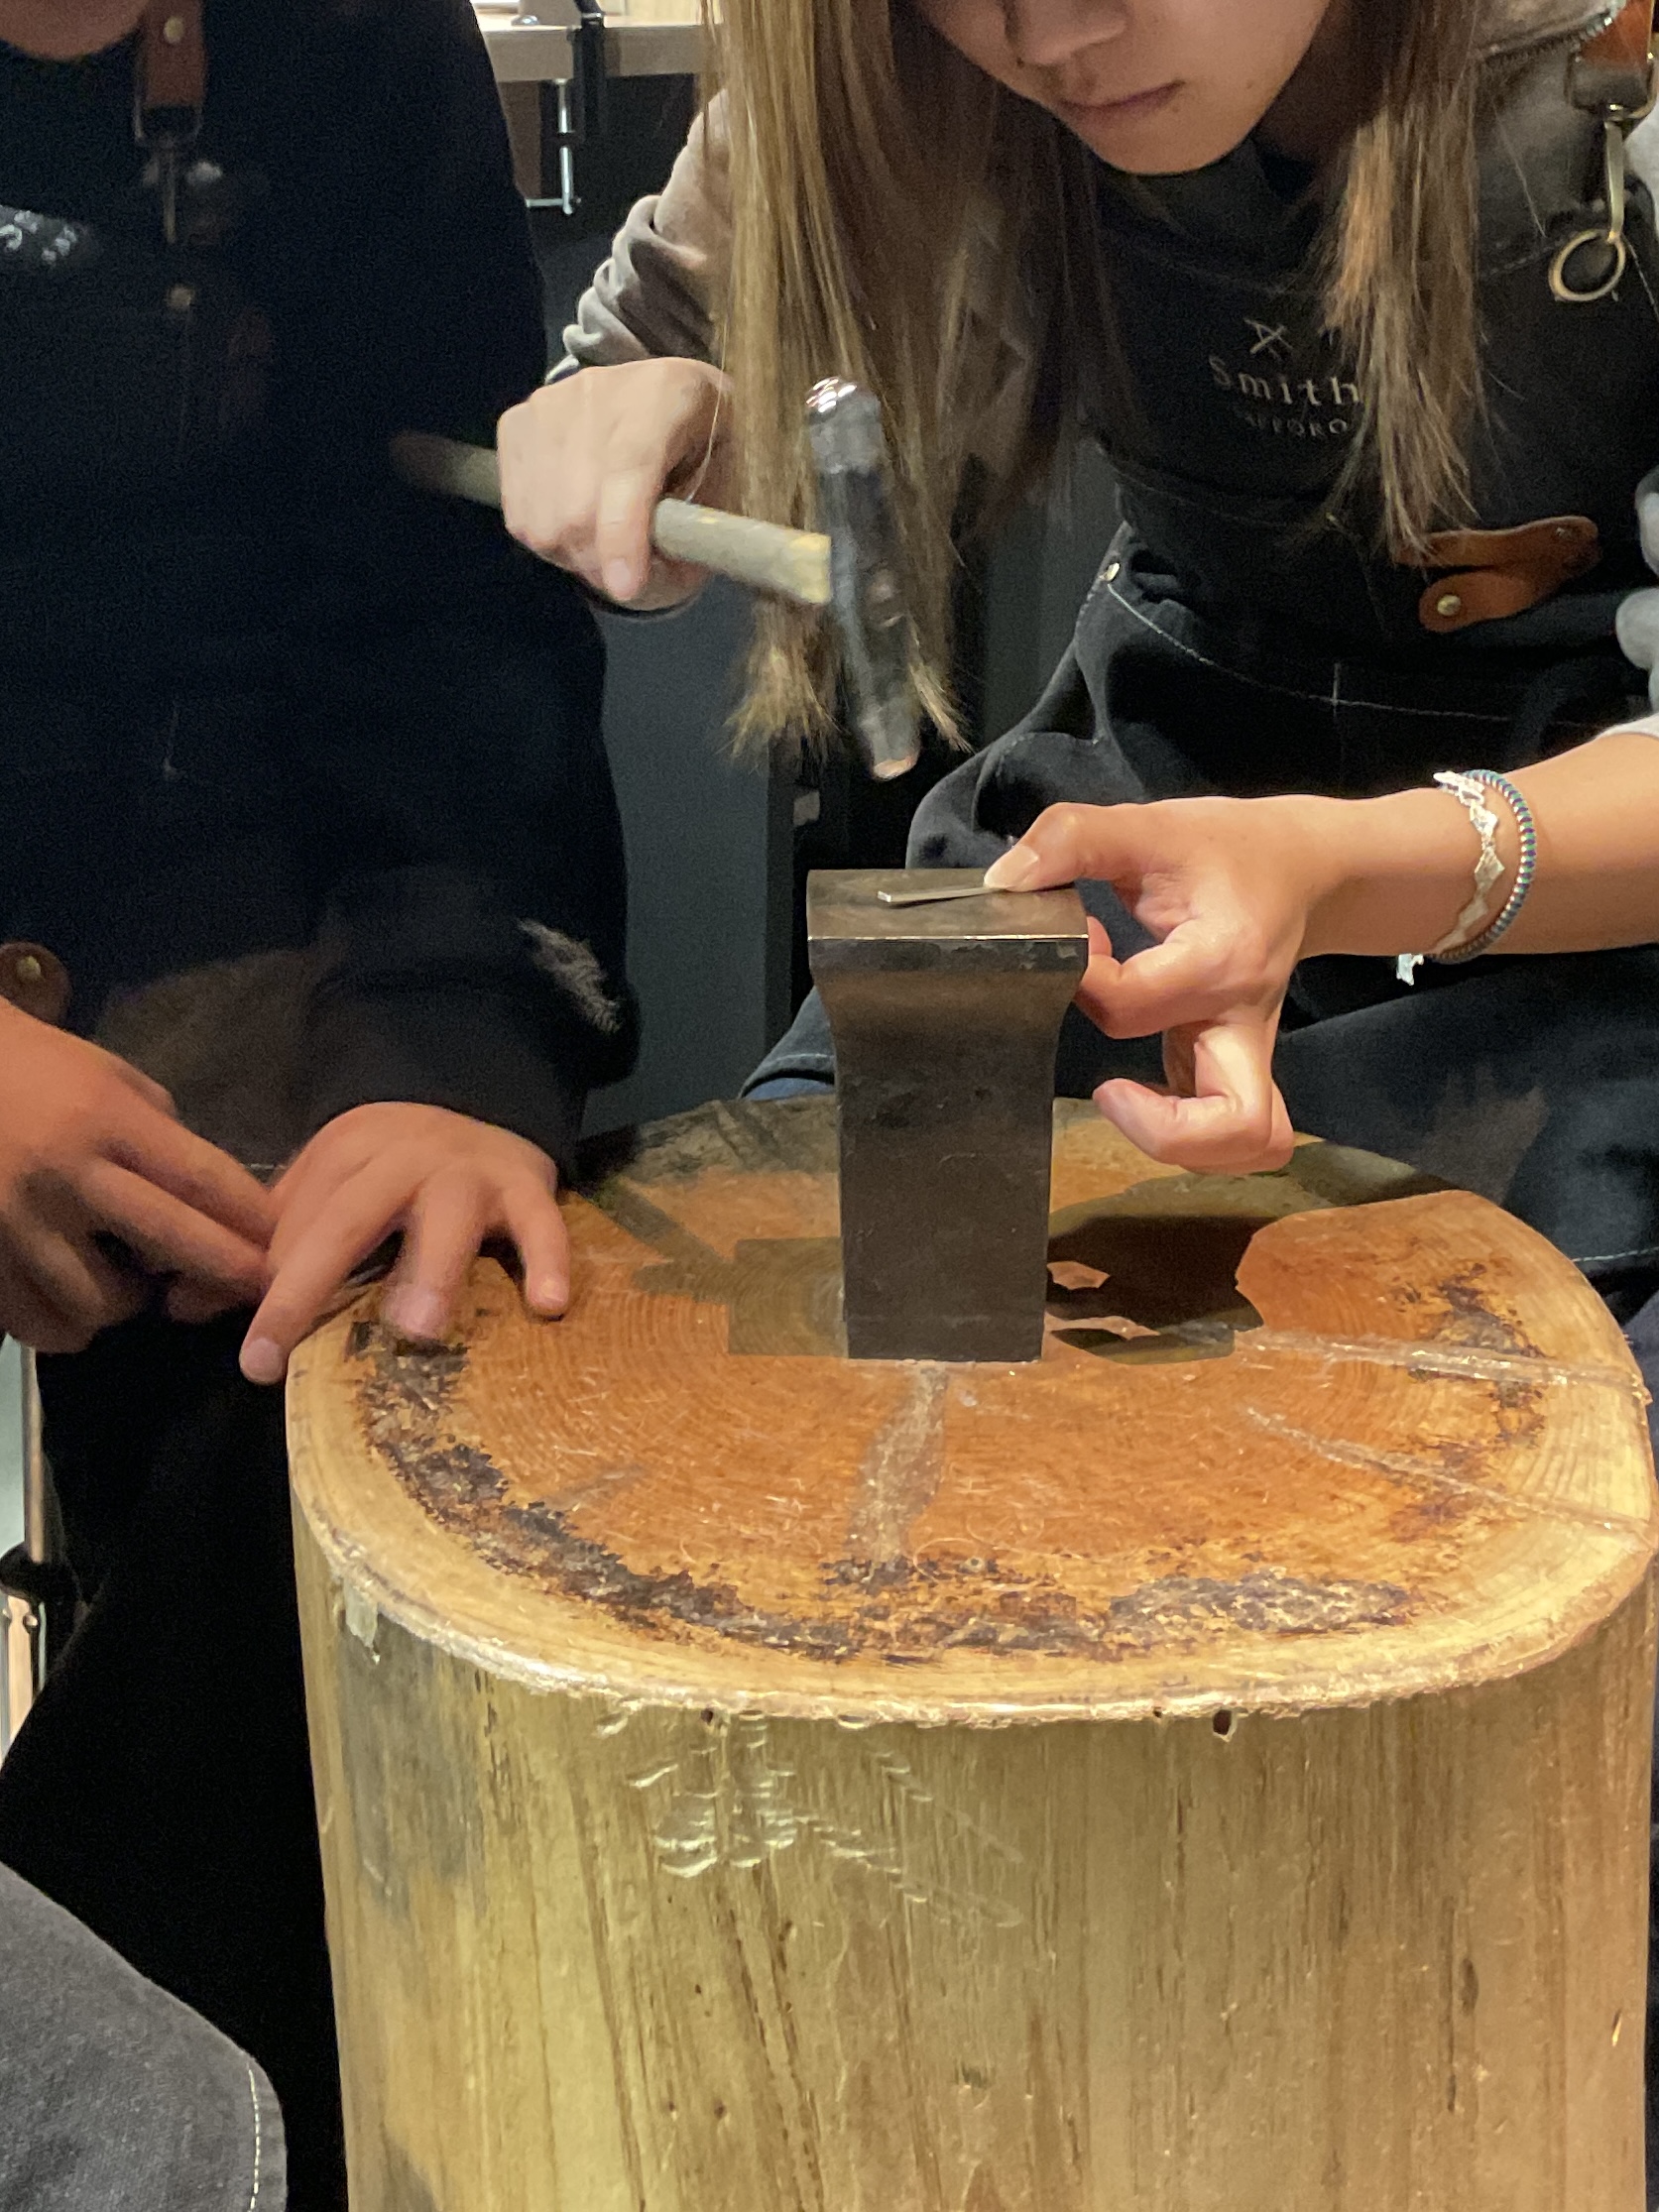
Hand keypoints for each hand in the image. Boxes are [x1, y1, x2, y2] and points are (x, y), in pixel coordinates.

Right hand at [0, 1002, 273, 1353]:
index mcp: (108, 1120)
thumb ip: (163, 1138)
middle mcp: (67, 1173)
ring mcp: (18, 1221)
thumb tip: (213, 1201)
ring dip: (131, 1304)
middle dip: (226, 1273)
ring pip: (100, 1302)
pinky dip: (68, 1324)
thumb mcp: (115, 1081)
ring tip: (130, 1283)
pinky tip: (75, 1300)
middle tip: (256, 1290)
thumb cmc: (41, 1069)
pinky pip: (40, 1323)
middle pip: (170, 1242)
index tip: (289, 1243)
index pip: (203, 1179)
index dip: (253, 1219)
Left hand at [240, 1103, 567, 1383]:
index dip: (269, 1285)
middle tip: (275, 1353)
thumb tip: (184, 1304)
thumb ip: (269, 1245)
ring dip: (433, 1268)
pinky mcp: (530, 1185)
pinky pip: (543, 1222)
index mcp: (346, 1153)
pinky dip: (549, 1259)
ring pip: (449, 1212)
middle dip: (307, 1284)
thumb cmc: (394, 1166)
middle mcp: (404, 1156)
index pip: (297, 1221)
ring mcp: (470, 1170)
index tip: (252, 1354)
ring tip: (416, 1330)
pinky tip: (547, 1306)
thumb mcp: (326, 1186)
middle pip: (350, 1216)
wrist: (484, 1092)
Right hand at [496, 358, 733, 608]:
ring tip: (606, 544)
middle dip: (601, 563)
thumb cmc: (703, 445)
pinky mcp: (516, 424)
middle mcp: (599, 389)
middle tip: (628, 576)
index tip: (627, 588)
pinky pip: (520, 515)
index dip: (623, 534)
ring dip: (574, 557)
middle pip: (578, 506)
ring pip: (543, 520)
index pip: (630, 466)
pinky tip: (577, 526)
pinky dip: (548, 541)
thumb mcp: (728, 483)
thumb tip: (655, 581)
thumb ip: (700, 532)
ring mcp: (549, 404)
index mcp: (668, 391)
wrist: (659, 394)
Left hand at [985, 798, 1336, 1172]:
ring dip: (1184, 1144)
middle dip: (1161, 1130)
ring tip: (1124, 1100)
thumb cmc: (1228, 851)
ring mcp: (1248, 1054)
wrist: (1302, 868)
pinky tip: (1143, 1097)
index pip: (1130, 1006)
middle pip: (1238, 1122)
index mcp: (1221, 963)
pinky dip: (1193, 1136)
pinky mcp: (1237, 1067)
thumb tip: (1007, 881)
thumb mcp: (1152, 824)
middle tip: (1106, 1088)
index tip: (1080, 938)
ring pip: (1252, 1141)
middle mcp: (1243, 1022)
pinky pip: (1234, 1131)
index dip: (1081, 980)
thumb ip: (1074, 840)